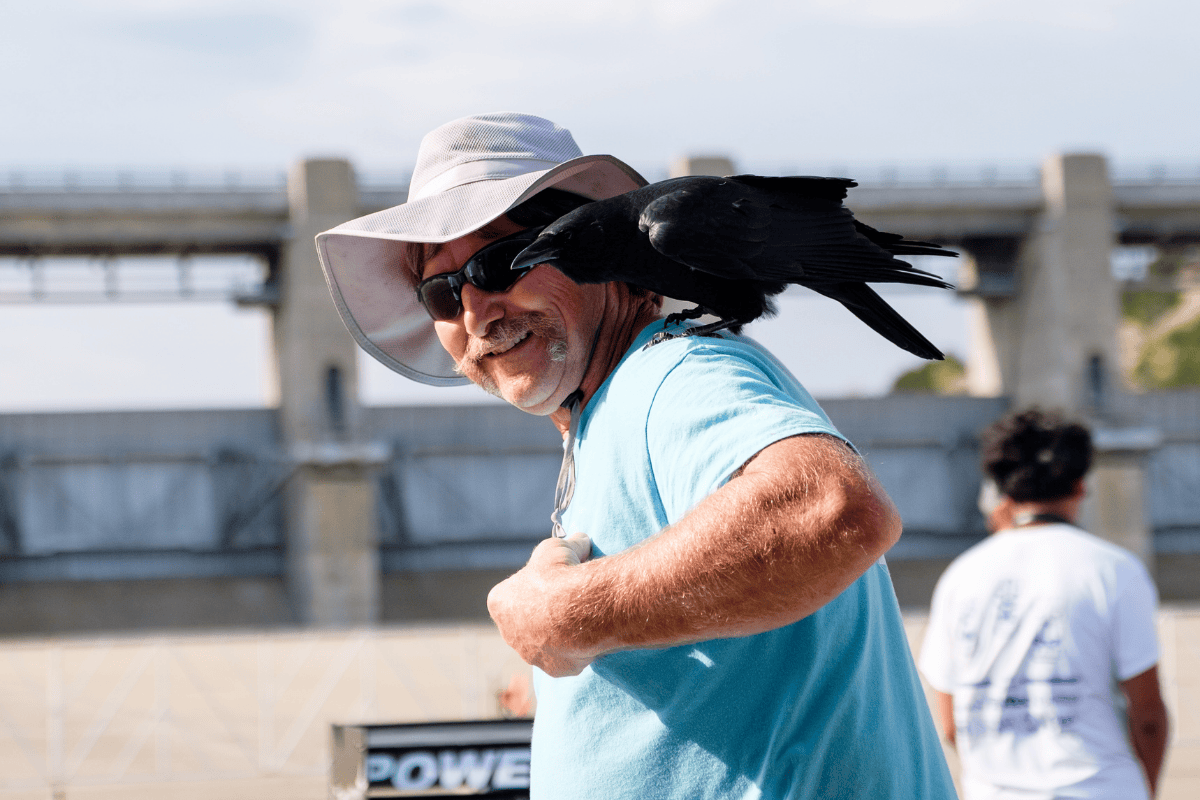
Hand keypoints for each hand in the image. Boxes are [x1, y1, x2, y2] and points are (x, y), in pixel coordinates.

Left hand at [487, 532, 595, 676]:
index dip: (536, 582)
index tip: (555, 576)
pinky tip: (589, 635)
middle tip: (570, 598)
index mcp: (499, 602)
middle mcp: (508, 633)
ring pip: (543, 642)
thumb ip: (566, 546)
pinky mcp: (554, 669)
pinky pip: (564, 657)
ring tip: (583, 616)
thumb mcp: (559, 547)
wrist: (582, 609)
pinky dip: (574, 648)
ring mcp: (530, 654)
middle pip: (526, 620)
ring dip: (558, 631)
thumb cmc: (561, 574)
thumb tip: (580, 540)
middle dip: (544, 611)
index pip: (513, 592)